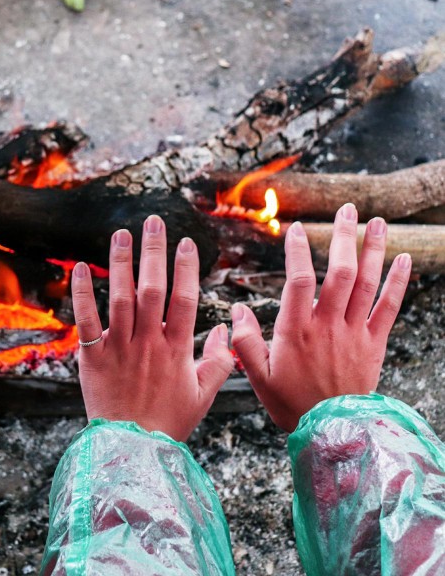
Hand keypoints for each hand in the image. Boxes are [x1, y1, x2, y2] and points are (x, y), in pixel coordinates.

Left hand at [71, 216, 234, 440]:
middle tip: (153, 221)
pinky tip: (81, 267)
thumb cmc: (168, 422)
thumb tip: (224, 329)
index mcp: (176, 349)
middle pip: (151, 289)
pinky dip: (82, 294)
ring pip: (119, 298)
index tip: (185, 242)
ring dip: (120, 263)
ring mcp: (119, 348)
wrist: (131, 449)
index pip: (184, 300)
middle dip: (152, 252)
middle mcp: (148, 343)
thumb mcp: (202, 396)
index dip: (185, 269)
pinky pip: (86, 321)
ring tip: (122, 233)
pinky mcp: (92, 357)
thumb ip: (217, 362)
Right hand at [231, 204, 411, 431]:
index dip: (297, 252)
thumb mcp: (257, 375)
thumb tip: (237, 309)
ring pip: (367, 283)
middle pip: (340, 272)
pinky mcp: (373, 343)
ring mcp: (354, 333)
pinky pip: (389, 307)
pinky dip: (398, 282)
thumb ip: (244, 341)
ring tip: (376, 221)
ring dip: (373, 250)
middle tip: (348, 210)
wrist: (332, 431)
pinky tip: (404, 260)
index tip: (295, 229)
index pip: (299, 281)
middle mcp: (328, 325)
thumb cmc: (291, 404)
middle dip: (344, 237)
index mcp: (296, 331)